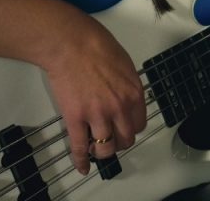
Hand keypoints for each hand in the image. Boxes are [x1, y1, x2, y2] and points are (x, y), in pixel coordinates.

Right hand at [42, 17, 146, 174]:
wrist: (70, 43)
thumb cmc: (95, 44)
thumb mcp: (124, 63)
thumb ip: (127, 84)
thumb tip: (125, 96)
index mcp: (134, 93)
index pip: (139, 124)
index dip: (131, 129)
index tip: (124, 129)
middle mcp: (119, 108)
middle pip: (125, 139)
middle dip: (119, 142)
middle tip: (111, 139)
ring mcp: (97, 115)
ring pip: (106, 148)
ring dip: (102, 151)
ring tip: (97, 148)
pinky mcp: (76, 119)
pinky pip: (80, 147)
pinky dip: (82, 160)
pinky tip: (82, 167)